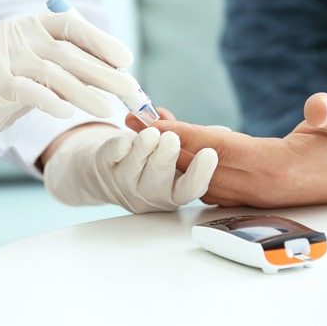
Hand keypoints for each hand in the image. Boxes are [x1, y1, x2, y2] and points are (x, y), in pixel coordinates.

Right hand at [0, 11, 138, 178]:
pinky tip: (68, 114)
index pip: (71, 25)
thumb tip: (117, 74)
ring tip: (107, 110)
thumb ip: (68, 65)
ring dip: (85, 93)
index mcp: (30, 25)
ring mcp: (1, 57)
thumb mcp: (37, 70)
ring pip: (53, 74)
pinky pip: (29, 91)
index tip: (126, 59)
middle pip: (67, 52)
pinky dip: (52, 102)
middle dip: (103, 72)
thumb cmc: (5, 90)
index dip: (101, 41)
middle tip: (130, 89)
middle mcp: (16, 34)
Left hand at [42, 125, 217, 212]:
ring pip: (134, 168)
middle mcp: (150, 194)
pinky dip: (118, 146)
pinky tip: (124, 140)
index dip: (200, 174)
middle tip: (171, 139)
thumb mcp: (175, 155)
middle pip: (160, 180)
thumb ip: (193, 142)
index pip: (191, 188)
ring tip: (151, 131)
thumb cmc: (150, 159)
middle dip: (166, 158)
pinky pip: (111, 157)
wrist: (107, 169)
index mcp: (174, 191)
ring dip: (144, 147)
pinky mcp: (103, 168)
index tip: (210, 154)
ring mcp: (124, 184)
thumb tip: (223, 133)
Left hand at [144, 93, 326, 207]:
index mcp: (278, 168)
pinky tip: (181, 144)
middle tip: (129, 121)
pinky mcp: (260, 191)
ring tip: (146, 127)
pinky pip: (215, 179)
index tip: (150, 122)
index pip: (217, 150)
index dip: (182, 135)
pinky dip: (192, 161)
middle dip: (162, 144)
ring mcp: (259, 193)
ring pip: (203, 175)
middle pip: (199, 165)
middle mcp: (262, 186)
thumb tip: (316, 108)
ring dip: (173, 153)